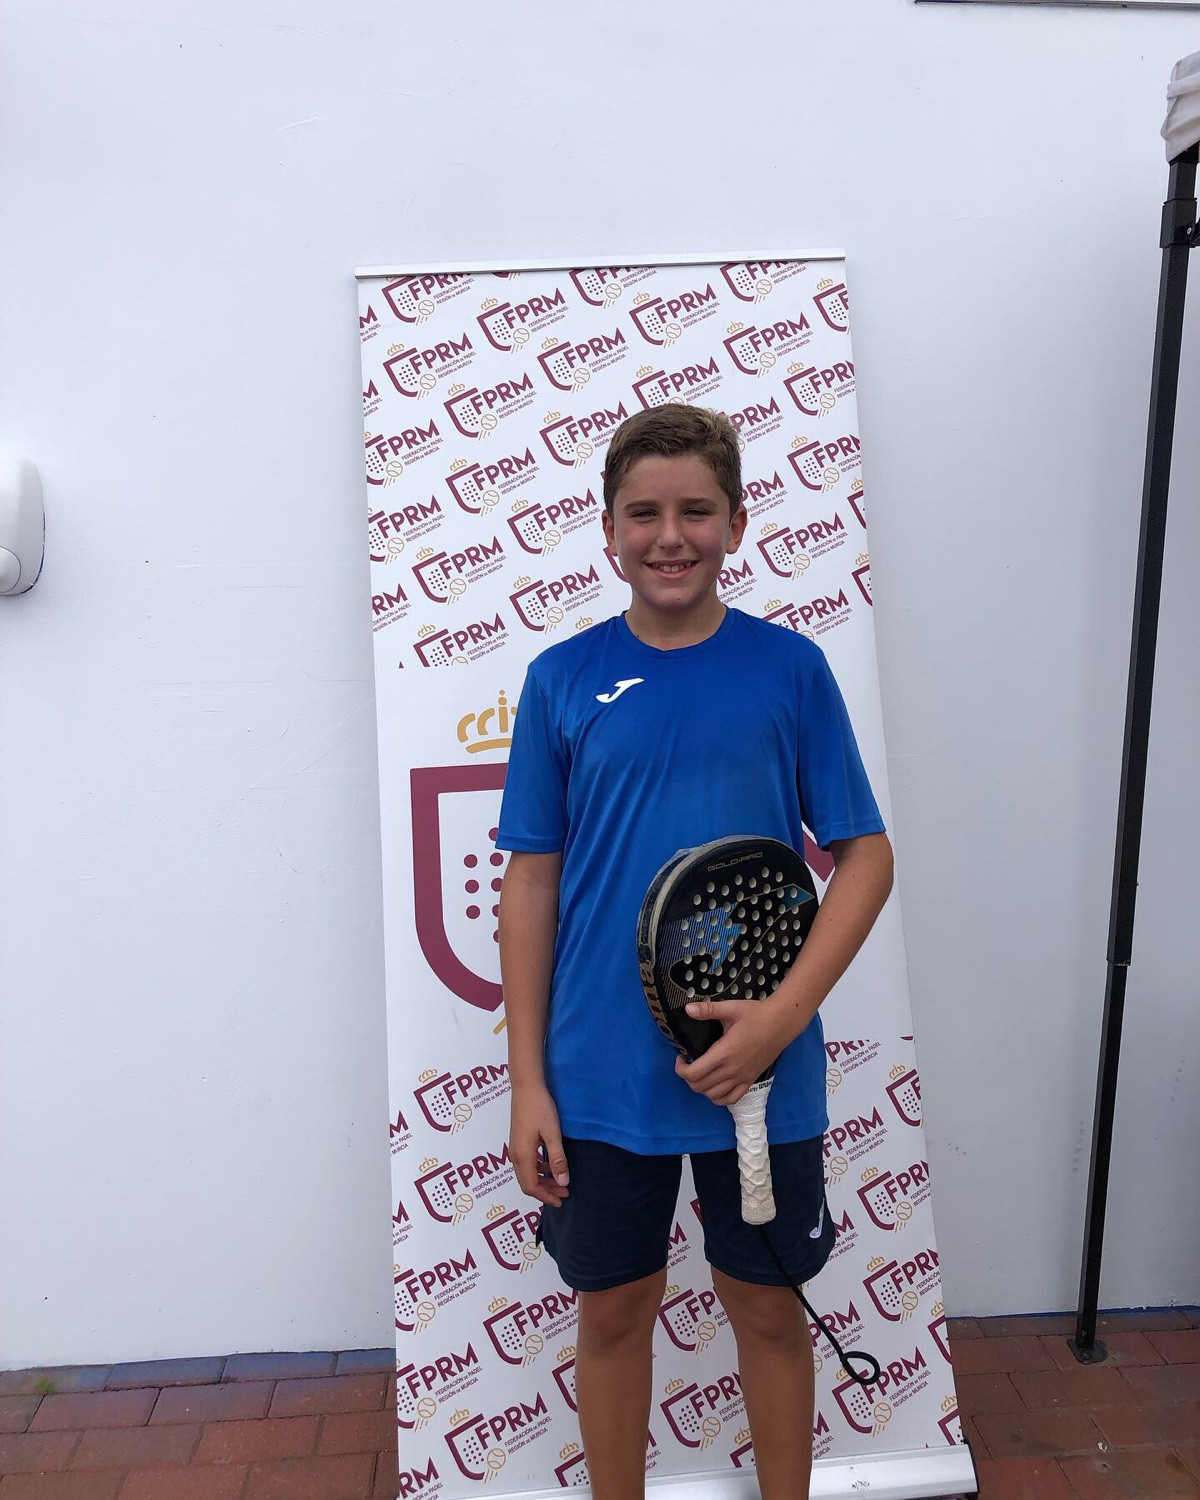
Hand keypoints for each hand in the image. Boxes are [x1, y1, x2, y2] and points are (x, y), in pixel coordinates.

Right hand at [509, 1082, 569, 1208]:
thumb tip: (563, 1182)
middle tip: (565, 1192)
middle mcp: (515, 1155)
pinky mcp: (518, 1142)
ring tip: (561, 1181)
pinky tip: (551, 1165)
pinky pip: (526, 1164)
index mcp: (522, 1156)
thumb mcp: (552, 1134)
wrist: (526, 1087)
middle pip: (527, 1183)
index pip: (531, 1187)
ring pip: (527, 1174)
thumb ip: (557, 1159)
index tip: (561, 1200)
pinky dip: (539, 1170)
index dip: (546, 1196)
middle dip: (546, 1191)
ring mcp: (515, 1148)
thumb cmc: (540, 1108)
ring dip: (543, 1180)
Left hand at [674, 999, 789, 1106]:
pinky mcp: (750, 1081)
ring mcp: (742, 1078)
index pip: (694, 1073)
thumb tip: (687, 1009)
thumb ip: (708, 1010)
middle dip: (687, 1077)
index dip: (680, 1069)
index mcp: (724, 1053)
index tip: (681, 1056)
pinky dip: (719, 1098)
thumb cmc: (756, 1014)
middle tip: (688, 1063)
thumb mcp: (731, 1008)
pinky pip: (731, 1099)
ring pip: (713, 1096)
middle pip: (699, 1087)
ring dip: (701, 1088)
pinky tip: (715, 1086)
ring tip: (700, 1073)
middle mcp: (731, 1070)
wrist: (782, 1023)